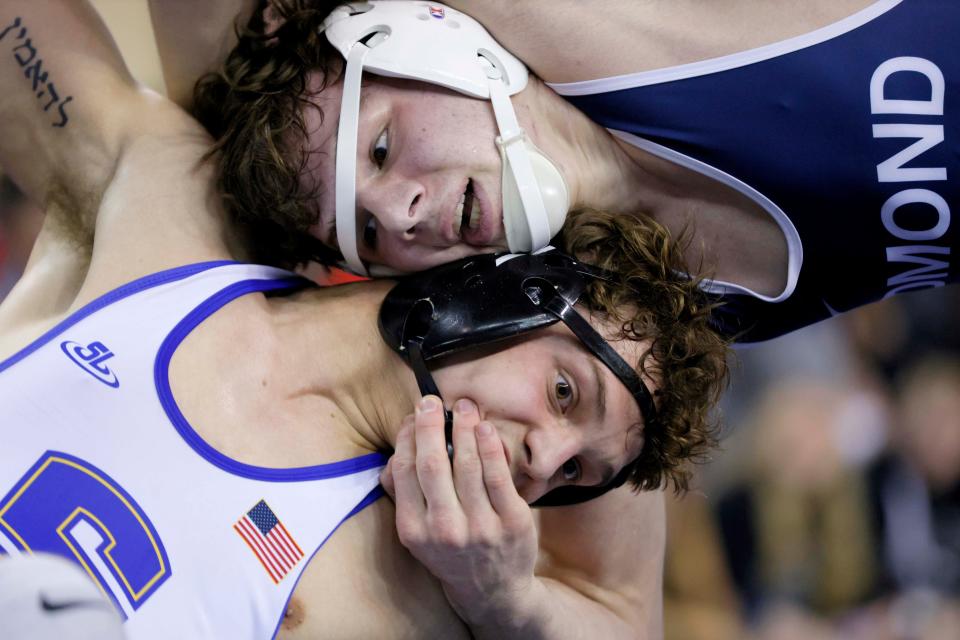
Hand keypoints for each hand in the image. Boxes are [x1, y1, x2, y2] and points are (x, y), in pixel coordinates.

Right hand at [380, 395, 539, 623]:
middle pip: (433, 464)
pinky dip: (490, 447)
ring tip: (464, 406)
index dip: (407, 437)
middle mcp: (444, 529)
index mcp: (413, 530)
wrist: (492, 590)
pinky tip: (484, 428)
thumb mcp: (416, 532)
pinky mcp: (511, 522)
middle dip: (430, 426)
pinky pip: (498, 476)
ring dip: (463, 428)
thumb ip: (402, 494)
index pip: (404, 471)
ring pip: (468, 465)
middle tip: (432, 400)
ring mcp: (480, 527)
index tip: (413, 415)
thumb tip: (396, 451)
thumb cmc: (449, 550)